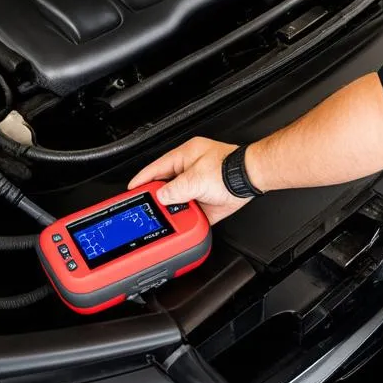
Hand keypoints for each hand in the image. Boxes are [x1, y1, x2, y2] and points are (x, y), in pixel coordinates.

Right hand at [128, 137, 250, 223]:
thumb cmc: (228, 168)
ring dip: (176, 211)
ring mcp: (200, 187)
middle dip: (159, 199)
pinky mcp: (209, 202)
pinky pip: (194, 214)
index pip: (157, 168)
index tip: (132, 189)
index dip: (143, 179)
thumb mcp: (196, 178)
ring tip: (169, 219)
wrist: (250, 179)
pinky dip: (189, 221)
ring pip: (180, 203)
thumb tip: (162, 197)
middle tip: (149, 209)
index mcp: (185, 157)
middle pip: (167, 187)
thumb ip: (176, 189)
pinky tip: (184, 226)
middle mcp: (191, 171)